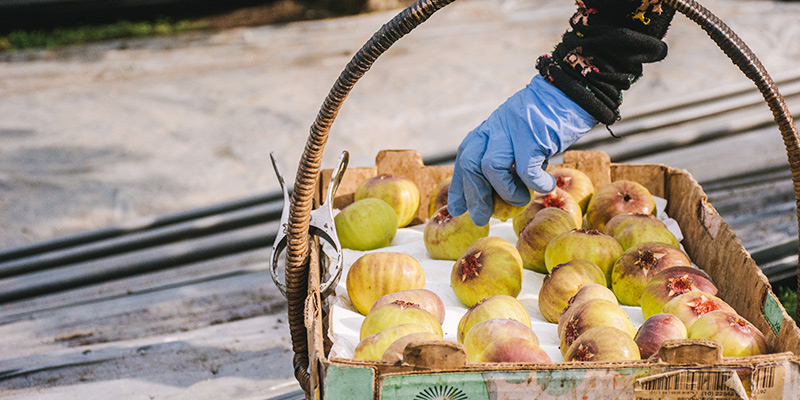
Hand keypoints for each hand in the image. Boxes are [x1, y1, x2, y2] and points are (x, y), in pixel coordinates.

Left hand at [447, 74, 596, 226]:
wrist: (573, 90)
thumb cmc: (550, 118)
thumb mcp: (520, 136)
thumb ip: (509, 157)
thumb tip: (501, 194)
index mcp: (490, 129)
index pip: (465, 158)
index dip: (460, 186)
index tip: (458, 208)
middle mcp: (495, 128)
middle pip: (470, 163)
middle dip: (474, 195)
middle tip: (481, 216)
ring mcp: (512, 130)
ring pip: (491, 167)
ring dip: (505, 191)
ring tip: (521, 200)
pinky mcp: (533, 135)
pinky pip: (526, 170)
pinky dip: (535, 185)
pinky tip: (546, 186)